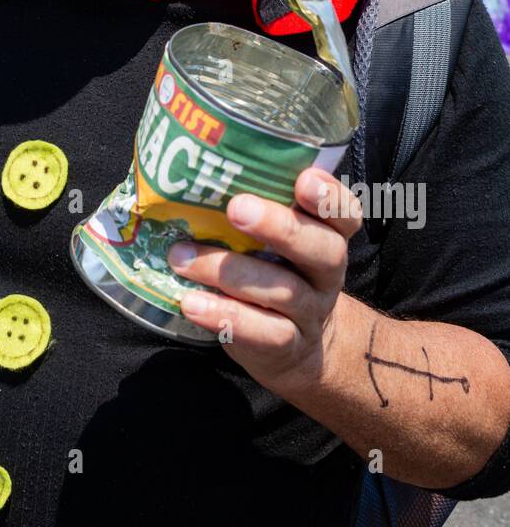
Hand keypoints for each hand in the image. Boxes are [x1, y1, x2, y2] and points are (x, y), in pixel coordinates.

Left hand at [167, 168, 361, 397]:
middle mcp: (326, 274)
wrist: (295, 350)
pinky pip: (264, 333)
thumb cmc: (270, 273)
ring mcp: (310, 313)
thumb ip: (250, 209)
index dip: (329, 197)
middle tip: (237, 208)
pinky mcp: (287, 348)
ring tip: (182, 259)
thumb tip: (186, 176)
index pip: (344, 214)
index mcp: (327, 237)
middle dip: (281, 227)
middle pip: (323, 249)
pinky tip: (192, 303)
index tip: (304, 179)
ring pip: (284, 291)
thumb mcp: (272, 241)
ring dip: (230, 272)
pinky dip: (226, 316)